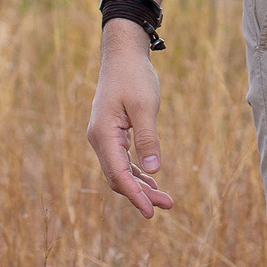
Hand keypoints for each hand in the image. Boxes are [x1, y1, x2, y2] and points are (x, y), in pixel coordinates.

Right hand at [86, 19, 173, 216]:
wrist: (123, 54)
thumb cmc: (134, 76)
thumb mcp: (144, 106)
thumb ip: (148, 137)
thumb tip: (154, 169)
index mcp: (103, 134)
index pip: (118, 175)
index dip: (135, 195)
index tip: (152, 211)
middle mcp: (99, 139)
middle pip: (118, 177)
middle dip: (141, 194)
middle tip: (167, 206)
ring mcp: (104, 136)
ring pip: (120, 171)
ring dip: (140, 186)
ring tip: (164, 199)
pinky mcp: (112, 132)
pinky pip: (122, 160)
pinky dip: (137, 172)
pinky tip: (152, 180)